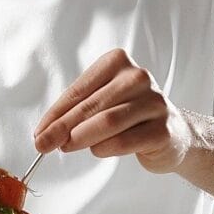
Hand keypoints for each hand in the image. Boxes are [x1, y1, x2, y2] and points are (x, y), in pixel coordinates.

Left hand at [32, 48, 190, 173]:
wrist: (173, 133)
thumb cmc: (131, 116)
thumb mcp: (104, 102)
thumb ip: (78, 111)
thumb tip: (46, 132)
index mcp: (118, 62)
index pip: (79, 89)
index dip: (55, 113)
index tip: (40, 131)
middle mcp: (138, 78)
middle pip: (91, 106)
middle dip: (62, 128)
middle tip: (44, 144)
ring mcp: (154, 102)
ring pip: (107, 121)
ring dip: (81, 138)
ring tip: (66, 147)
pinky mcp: (162, 129)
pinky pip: (125, 140)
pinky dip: (105, 148)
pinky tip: (98, 150)